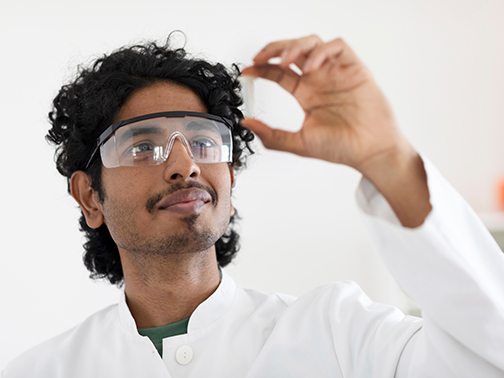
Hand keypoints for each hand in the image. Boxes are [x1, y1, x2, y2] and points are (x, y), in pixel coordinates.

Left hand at [241, 35, 411, 175]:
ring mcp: (336, 73)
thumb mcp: (299, 143)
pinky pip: (337, 47)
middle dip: (274, 49)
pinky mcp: (354, 69)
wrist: (370, 152)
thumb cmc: (342, 148)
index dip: (262, 67)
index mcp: (306, 94)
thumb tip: (247, 124)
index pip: (279, 72)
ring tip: (284, 60)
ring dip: (296, 46)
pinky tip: (311, 67)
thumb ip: (272, 135)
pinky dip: (321, 51)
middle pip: (293, 51)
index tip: (247, 70)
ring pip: (313, 43)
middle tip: (260, 57)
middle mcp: (320, 80)